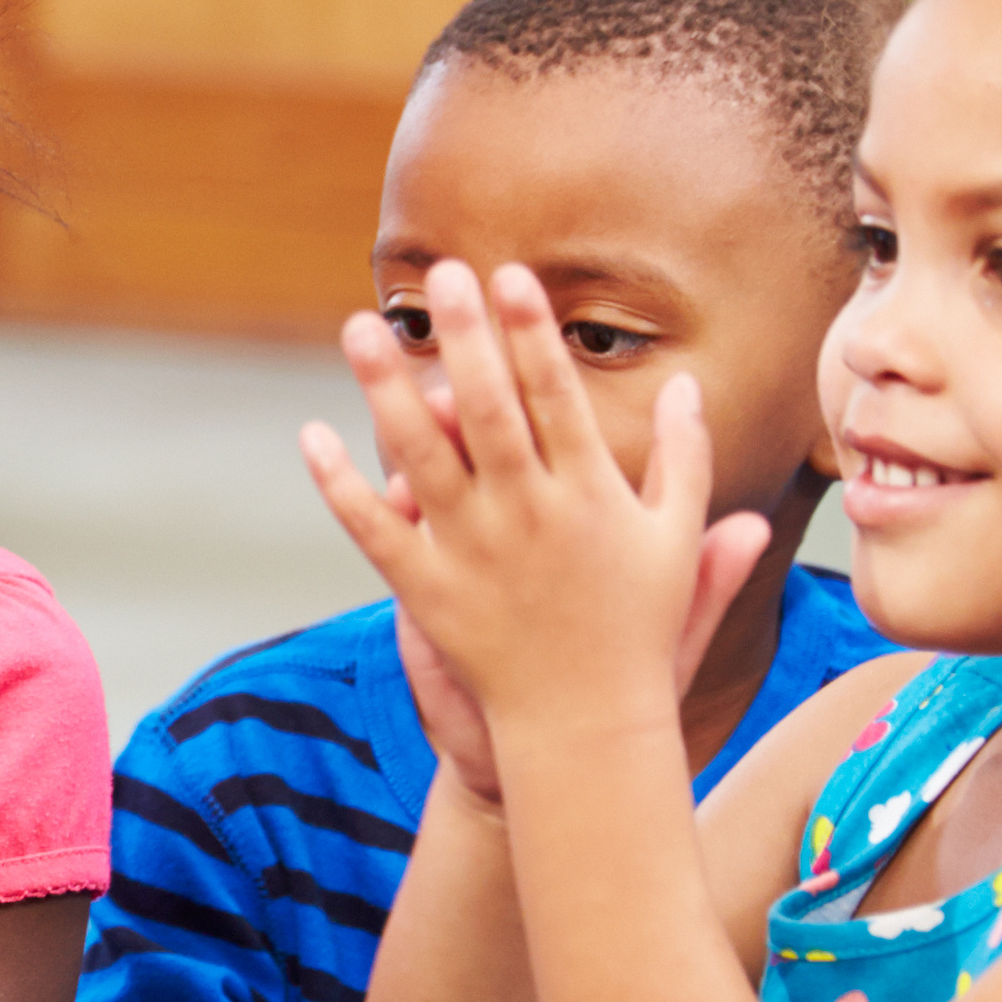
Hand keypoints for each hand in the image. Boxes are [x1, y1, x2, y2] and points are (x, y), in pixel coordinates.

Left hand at [301, 263, 767, 756]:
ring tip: (359, 329)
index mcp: (590, 497)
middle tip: (440, 275)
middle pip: (488, 410)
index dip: (531, 334)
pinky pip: (374, 531)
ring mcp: (472, 554)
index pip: (557, 397)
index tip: (508, 276)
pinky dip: (340, 486)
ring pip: (420, 457)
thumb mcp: (676, 544)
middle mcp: (528, 517)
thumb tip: (689, 383)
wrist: (584, 726)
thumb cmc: (637, 630)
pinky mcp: (426, 594)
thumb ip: (685, 460)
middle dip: (465, 338)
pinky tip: (312, 435)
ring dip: (387, 390)